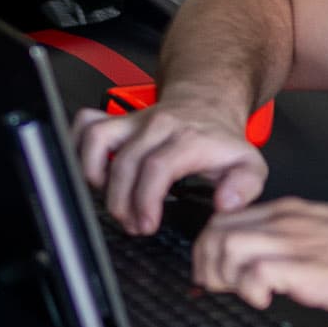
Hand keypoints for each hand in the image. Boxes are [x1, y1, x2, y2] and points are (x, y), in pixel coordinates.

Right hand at [74, 93, 267, 235]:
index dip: (146, 200)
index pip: (157, 167)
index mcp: (188, 139)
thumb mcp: (249, 165)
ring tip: (111, 200)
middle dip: (123, 202)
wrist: (207, 102)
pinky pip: (85, 124)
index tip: (146, 224)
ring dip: (95, 175)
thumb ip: (244, 188)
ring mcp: (133, 121)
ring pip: (99, 139)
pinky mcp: (116, 119)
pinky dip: (78, 148)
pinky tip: (90, 171)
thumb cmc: (220, 140)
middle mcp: (157, 126)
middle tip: (133, 224)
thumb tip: (224, 203)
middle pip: (125, 163)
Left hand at [193, 195, 327, 321]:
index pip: (226, 219)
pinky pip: (254, 273)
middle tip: (219, 290)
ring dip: (222, 276)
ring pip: (225, 246)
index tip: (216, 275)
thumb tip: (297, 256)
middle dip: (206, 264)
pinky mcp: (308, 269)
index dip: (211, 249)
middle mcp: (288, 221)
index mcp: (294, 212)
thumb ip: (312, 237)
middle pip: (215, 230)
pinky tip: (265, 301)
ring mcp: (296, 242)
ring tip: (241, 295)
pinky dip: (248, 290)